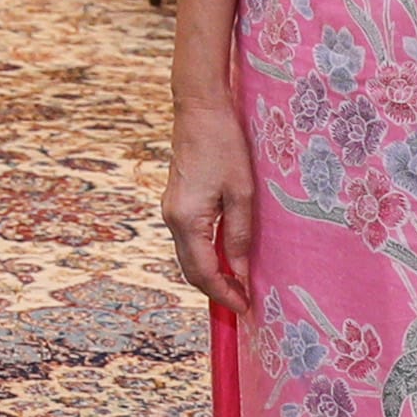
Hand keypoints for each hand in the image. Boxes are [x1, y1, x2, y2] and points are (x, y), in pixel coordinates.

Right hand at [164, 96, 255, 308]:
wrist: (199, 109)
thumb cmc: (224, 145)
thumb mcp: (241, 192)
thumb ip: (239, 234)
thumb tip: (239, 270)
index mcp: (187, 220)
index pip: (203, 272)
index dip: (224, 294)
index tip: (245, 307)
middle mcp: (172, 219)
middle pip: (190, 269)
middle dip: (215, 289)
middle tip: (243, 302)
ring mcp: (171, 209)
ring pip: (188, 256)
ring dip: (210, 273)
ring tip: (237, 283)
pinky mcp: (176, 201)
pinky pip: (188, 239)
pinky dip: (205, 255)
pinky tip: (225, 255)